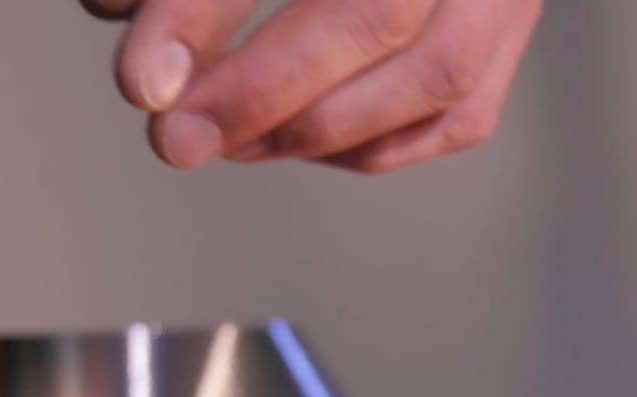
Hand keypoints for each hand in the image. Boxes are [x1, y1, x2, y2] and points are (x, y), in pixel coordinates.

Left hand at [84, 0, 543, 172]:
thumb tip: (121, 27)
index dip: (205, 12)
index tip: (143, 79)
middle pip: (379, 14)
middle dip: (262, 91)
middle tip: (174, 138)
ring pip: (437, 76)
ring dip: (312, 129)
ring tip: (223, 139)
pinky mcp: (514, 29)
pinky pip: (457, 116)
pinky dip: (365, 144)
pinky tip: (290, 140)